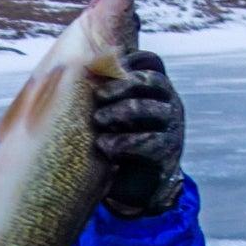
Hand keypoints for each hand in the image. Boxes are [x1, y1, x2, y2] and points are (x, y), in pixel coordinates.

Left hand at [94, 50, 184, 216]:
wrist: (138, 186)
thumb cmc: (121, 143)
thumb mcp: (114, 117)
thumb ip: (104, 96)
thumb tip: (73, 69)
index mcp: (157, 89)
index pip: (151, 62)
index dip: (130, 59)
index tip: (103, 66)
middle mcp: (169, 102)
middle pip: (152, 81)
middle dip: (123, 85)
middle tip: (98, 95)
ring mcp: (172, 126)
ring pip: (151, 108)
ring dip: (122, 111)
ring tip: (98, 120)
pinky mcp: (167, 151)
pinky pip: (150, 142)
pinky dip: (124, 142)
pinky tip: (104, 145)